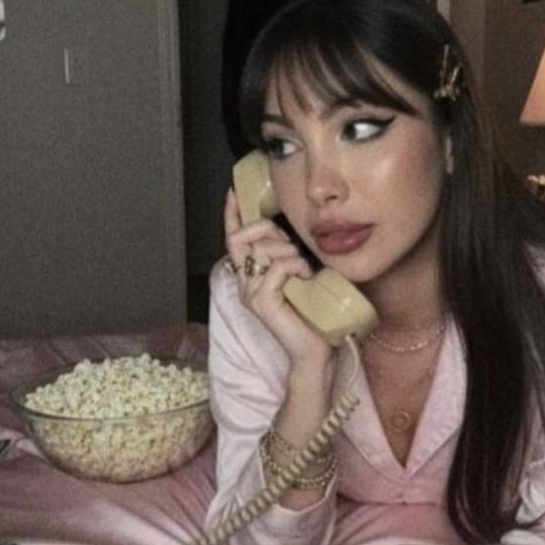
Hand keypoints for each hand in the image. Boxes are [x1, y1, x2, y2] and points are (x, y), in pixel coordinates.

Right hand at [224, 189, 330, 366]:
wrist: (313, 351)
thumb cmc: (310, 314)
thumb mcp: (296, 277)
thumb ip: (285, 257)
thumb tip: (286, 234)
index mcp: (249, 277)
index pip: (233, 240)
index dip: (231, 215)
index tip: (233, 193)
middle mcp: (244, 284)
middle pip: (243, 238)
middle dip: (268, 230)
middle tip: (291, 245)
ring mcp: (250, 294)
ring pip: (263, 250)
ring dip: (289, 252)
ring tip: (304, 269)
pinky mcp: (262, 302)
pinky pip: (277, 268)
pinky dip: (296, 266)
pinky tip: (306, 278)